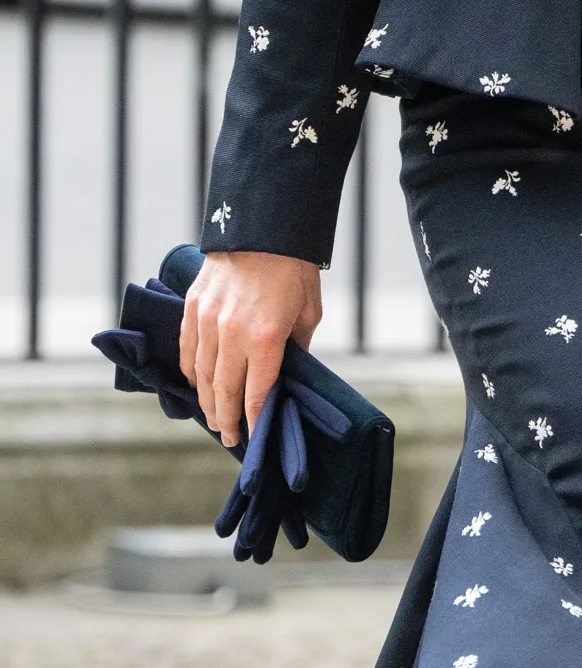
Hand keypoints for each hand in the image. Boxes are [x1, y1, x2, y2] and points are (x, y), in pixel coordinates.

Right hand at [180, 250, 323, 448]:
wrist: (264, 228)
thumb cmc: (295, 271)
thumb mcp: (308, 314)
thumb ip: (295, 348)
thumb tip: (287, 375)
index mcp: (266, 338)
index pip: (257, 394)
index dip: (255, 422)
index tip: (254, 440)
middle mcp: (232, 334)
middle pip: (224, 391)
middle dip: (227, 419)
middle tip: (229, 438)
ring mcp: (207, 321)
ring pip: (201, 375)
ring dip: (206, 401)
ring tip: (213, 419)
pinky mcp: (192, 307)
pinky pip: (187, 350)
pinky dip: (190, 373)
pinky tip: (197, 385)